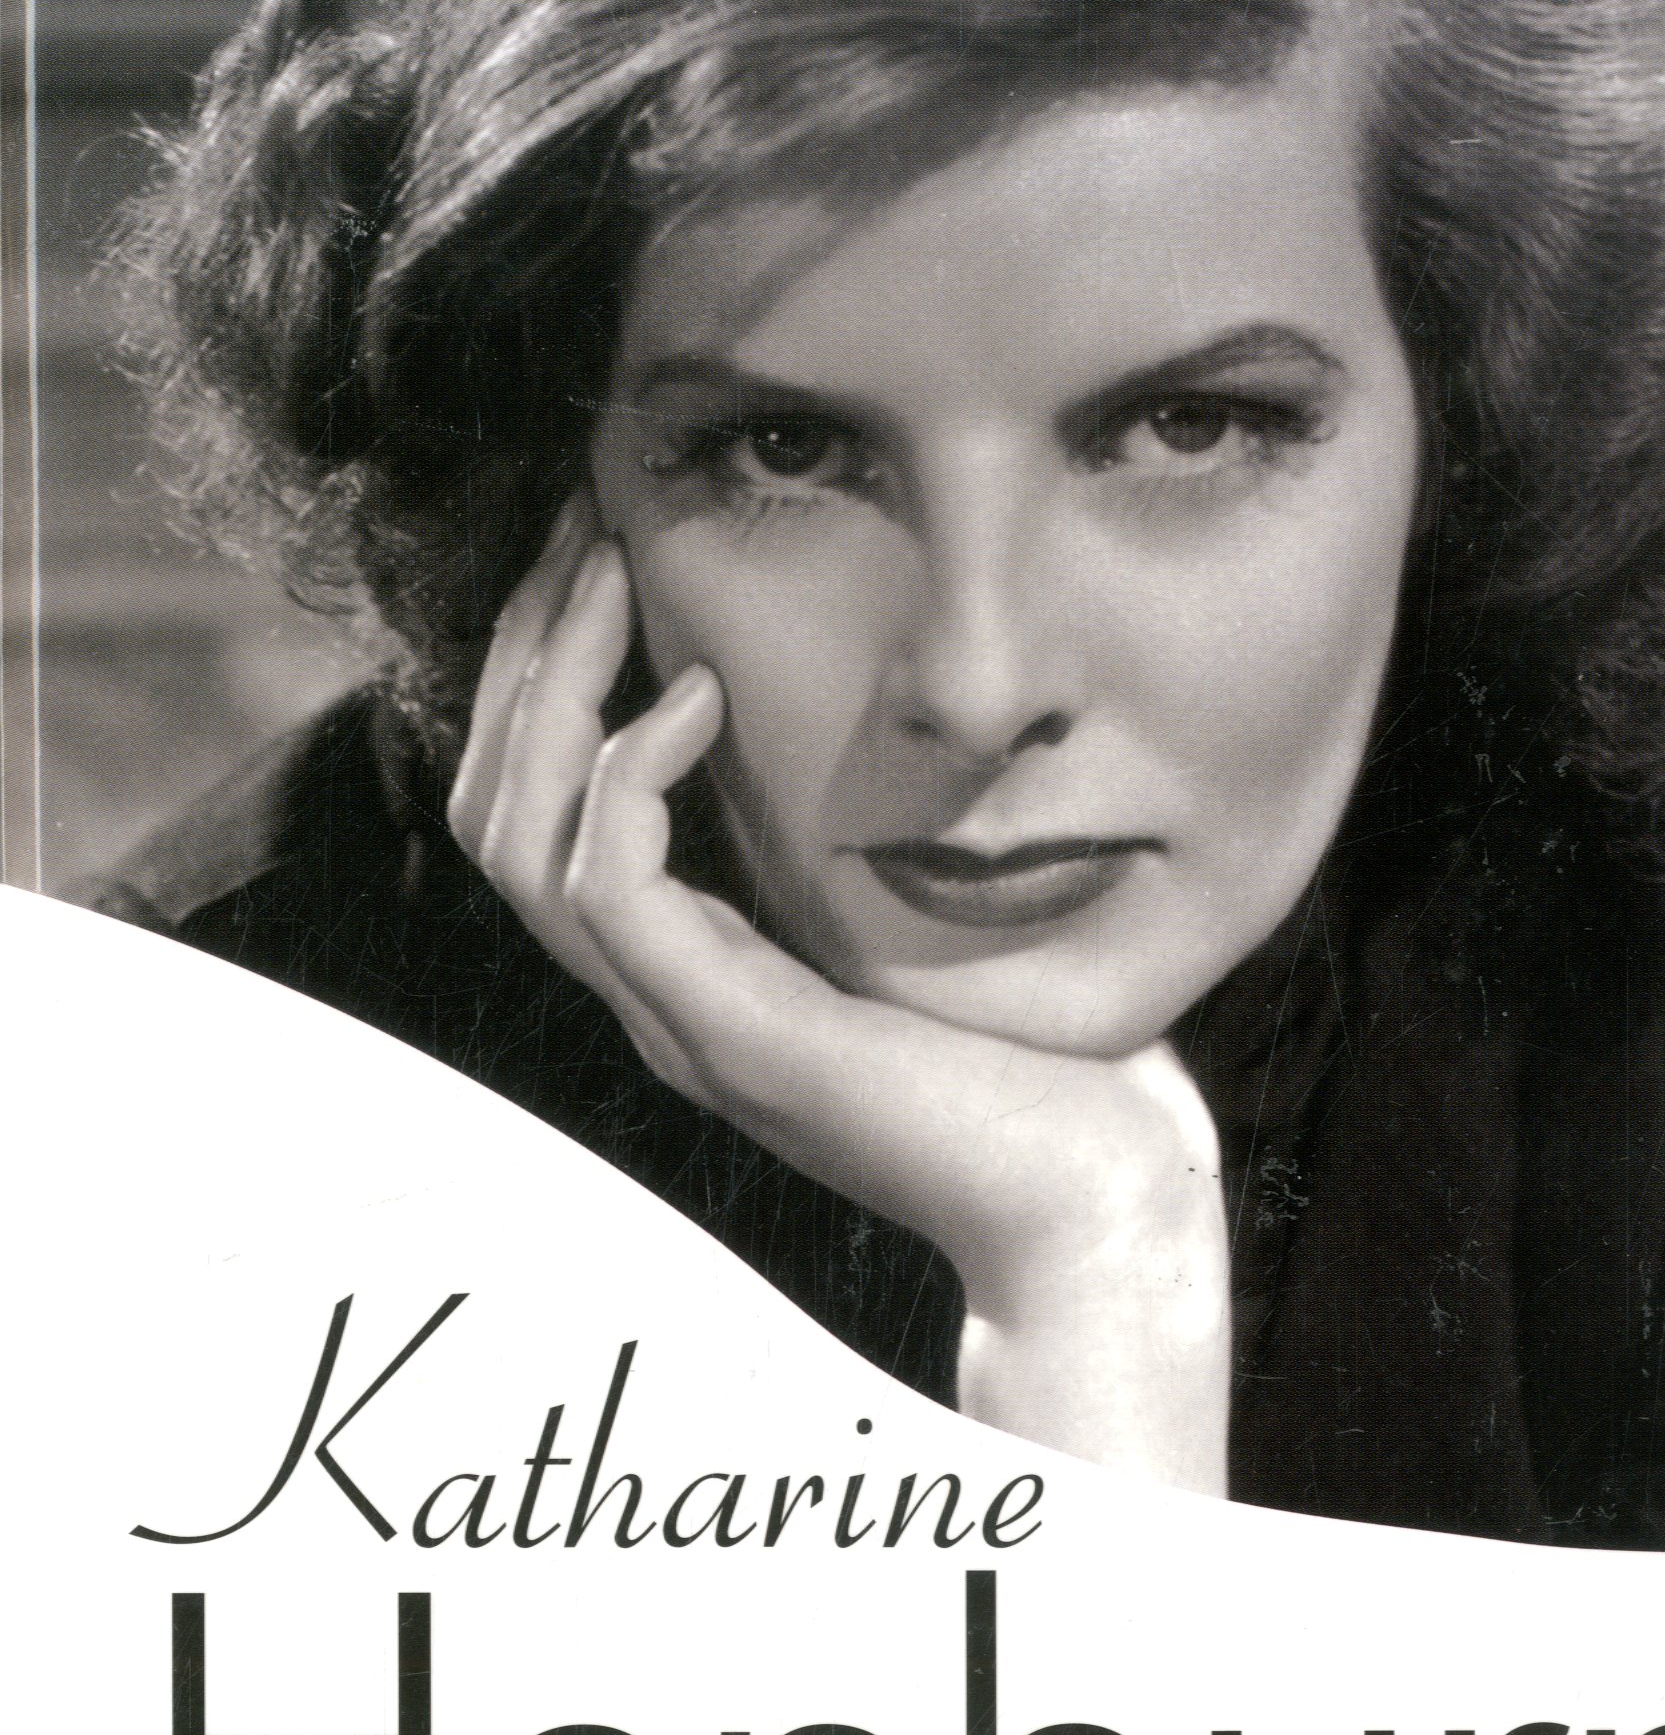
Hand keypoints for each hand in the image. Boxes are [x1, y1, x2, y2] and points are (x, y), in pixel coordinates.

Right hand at [449, 505, 1230, 1488]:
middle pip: (500, 815)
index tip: (601, 555)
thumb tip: (880, 708)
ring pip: (522, 842)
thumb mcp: (931, 922)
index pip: (541, 818)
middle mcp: (660, 1000)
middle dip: (525, 658)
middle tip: (584, 531)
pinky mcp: (733, 1039)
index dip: (545, 683)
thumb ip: (867, 836)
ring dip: (552, 689)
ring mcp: (682, 1026)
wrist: (1094, 1202)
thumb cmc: (1044, 1062)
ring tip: (615, 578)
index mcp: (694, 972)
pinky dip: (630, 773)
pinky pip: (610, 888)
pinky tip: (698, 693)